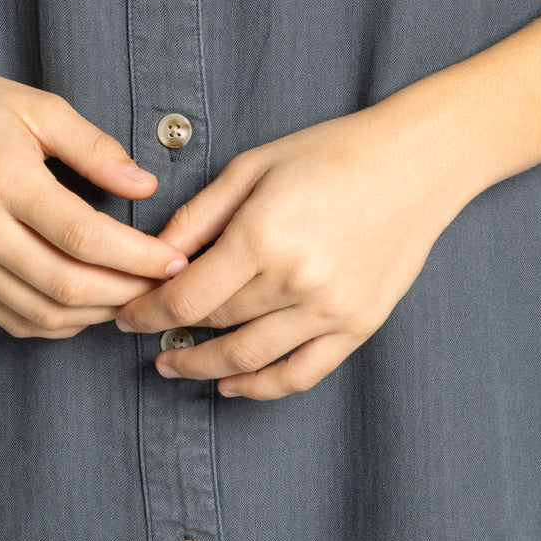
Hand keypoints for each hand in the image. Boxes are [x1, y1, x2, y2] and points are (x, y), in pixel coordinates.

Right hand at [0, 53, 189, 336]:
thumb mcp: (40, 107)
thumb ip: (95, 148)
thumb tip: (145, 186)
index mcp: (3, 179)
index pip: (82, 236)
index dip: (136, 257)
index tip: (175, 260)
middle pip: (65, 284)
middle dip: (126, 293)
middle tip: (165, 286)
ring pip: (41, 312)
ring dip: (97, 314)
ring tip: (137, 297)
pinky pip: (12, 317)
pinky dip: (58, 321)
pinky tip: (90, 306)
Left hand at [111, 103, 457, 399]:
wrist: (415, 162)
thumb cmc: (332, 152)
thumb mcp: (253, 166)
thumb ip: (200, 214)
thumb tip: (156, 254)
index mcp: (261, 235)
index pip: (184, 297)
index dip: (145, 313)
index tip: (125, 316)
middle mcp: (294, 280)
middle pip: (213, 324)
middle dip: (169, 333)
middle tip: (144, 333)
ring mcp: (330, 309)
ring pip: (249, 359)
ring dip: (203, 368)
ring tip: (173, 365)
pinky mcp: (358, 326)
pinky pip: (300, 374)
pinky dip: (260, 388)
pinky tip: (231, 385)